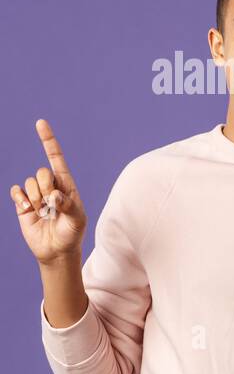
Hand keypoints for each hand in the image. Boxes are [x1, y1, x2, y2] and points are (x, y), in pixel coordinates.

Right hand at [10, 119, 87, 265]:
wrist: (57, 250)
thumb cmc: (72, 233)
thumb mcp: (77, 220)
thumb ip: (68, 205)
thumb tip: (54, 195)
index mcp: (67, 185)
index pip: (57, 158)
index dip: (48, 140)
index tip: (40, 123)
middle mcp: (51, 186)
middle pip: (42, 172)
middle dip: (46, 189)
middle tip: (52, 207)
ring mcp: (36, 194)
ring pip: (29, 183)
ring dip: (36, 200)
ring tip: (45, 214)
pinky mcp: (23, 203)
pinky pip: (17, 191)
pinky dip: (21, 199)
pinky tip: (29, 210)